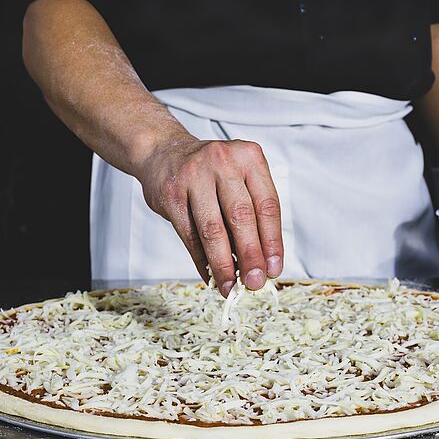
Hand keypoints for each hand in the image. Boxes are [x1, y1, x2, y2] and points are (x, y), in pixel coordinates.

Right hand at [135, 136, 283, 296]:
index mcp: (249, 157)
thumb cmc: (210, 173)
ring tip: (230, 287)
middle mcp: (223, 162)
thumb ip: (252, 212)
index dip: (272, 241)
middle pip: (241, 217)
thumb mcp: (238, 178)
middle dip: (250, 256)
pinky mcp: (172, 194)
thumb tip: (262, 262)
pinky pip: (189, 235)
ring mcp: (194, 176)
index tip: (274, 269)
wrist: (164, 152)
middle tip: (254, 283)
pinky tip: (210, 276)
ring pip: (213, 229)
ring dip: (223, 264)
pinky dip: (201, 260)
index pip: (267, 205)